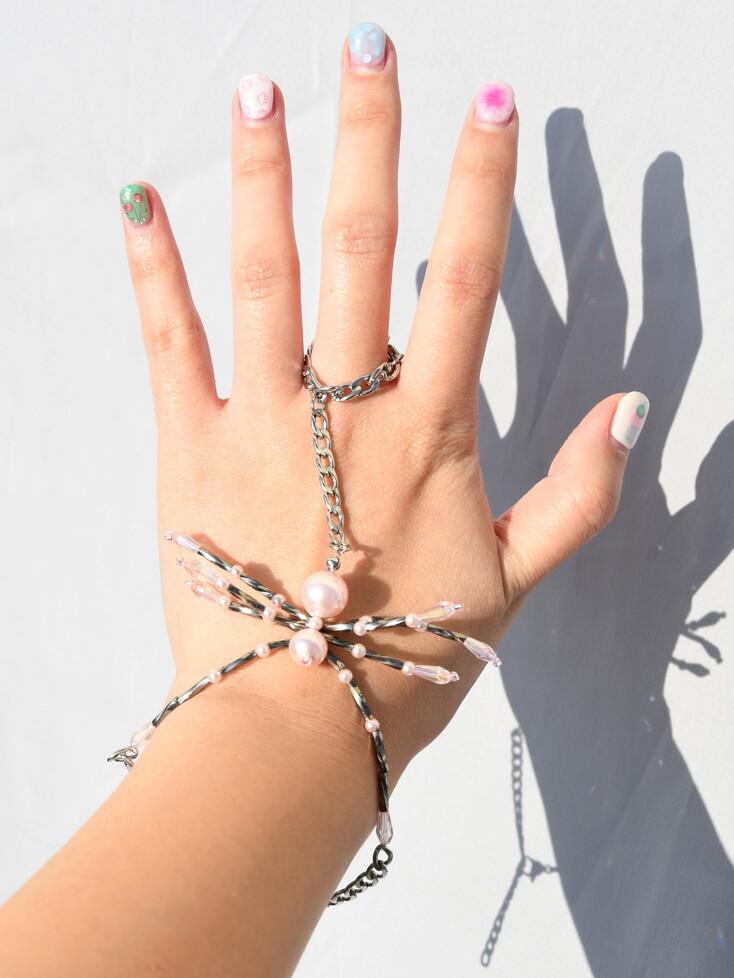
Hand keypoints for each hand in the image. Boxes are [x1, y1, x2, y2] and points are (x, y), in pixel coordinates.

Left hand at [119, 29, 646, 777]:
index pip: (465, 283)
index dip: (481, 188)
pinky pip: (170, 346)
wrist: (293, 729)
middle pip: (361, 253)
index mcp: (429, 436)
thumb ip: (577, 495)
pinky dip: (153, 271)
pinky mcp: (189, 453)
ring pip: (264, 279)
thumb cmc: (406, 659)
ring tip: (260, 90)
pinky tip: (139, 202)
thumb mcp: (514, 584)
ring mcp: (260, 425)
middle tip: (368, 48)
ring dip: (264, 178)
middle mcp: (346, 411)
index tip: (491, 106)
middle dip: (369, 141)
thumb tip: (626, 409)